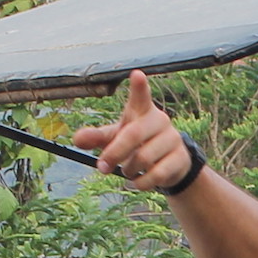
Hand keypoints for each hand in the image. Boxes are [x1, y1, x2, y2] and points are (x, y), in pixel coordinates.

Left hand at [72, 71, 194, 193]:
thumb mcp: (114, 138)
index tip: (136, 75)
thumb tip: (77, 140)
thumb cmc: (136, 145)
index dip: (139, 86)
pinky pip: (157, 174)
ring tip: (127, 171)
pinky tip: (136, 183)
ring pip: (143, 158)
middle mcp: (160, 120)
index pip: (141, 96)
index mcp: (141, 110)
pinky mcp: (180, 158)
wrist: (168, 165)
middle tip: (102, 166)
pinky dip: (140, 183)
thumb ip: (95, 137)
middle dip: (114, 153)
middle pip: (133, 135)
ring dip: (128, 170)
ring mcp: (172, 139)